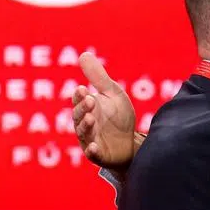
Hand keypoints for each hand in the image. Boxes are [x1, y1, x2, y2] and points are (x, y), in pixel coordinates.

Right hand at [71, 52, 137, 169]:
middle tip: (89, 100)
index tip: (83, 89)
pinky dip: (92, 151)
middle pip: (79, 116)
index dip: (80, 96)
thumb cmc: (118, 117)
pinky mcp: (98, 155)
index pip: (79, 101)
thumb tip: (83, 54)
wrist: (130, 143)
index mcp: (87, 108)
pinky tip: (94, 147)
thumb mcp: (112, 94)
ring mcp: (90, 140)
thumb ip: (98, 77)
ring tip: (90, 118)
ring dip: (85, 126)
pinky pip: (92, 154)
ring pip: (84, 134)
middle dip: (83, 108)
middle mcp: (85, 124)